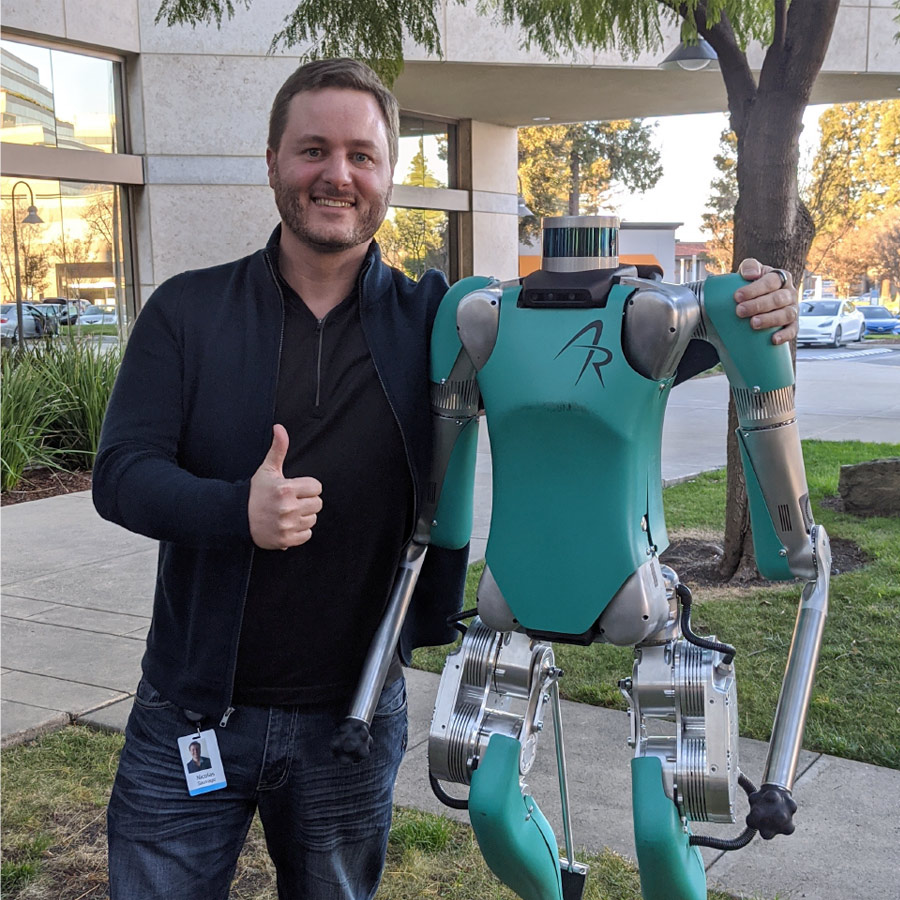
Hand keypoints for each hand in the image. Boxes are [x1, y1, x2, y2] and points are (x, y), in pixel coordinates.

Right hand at [248, 424, 322, 549]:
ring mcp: (287, 525)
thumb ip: (278, 448)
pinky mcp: (286, 540)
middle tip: (293, 501)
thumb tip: (280, 428)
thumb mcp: (267, 469)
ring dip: (304, 516)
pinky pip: (307, 535)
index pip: (317, 487)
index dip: (308, 487)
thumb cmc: (255, 492)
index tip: (296, 489)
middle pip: (318, 504)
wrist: (237, 517)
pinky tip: (288, 524)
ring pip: (313, 519)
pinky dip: (300, 531)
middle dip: (307, 501)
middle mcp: (288, 508)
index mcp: (286, 489)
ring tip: (289, 512)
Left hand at [733, 259, 798, 344]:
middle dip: (758, 305)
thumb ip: (749, 266)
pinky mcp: (793, 324)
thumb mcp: (750, 271)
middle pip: (778, 298)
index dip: (754, 289)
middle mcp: (789, 292)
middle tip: (740, 311)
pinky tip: (774, 339)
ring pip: (786, 314)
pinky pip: (793, 330)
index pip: (771, 281)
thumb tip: (750, 274)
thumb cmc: (752, 285)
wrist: (755, 300)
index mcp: (780, 277)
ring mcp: (793, 308)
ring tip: (753, 324)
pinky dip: (785, 335)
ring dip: (770, 320)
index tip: (737, 297)